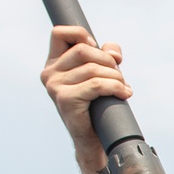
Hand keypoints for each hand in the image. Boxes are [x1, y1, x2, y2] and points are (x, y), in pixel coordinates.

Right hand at [40, 25, 132, 169]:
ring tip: (123, 87)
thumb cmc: (95, 106)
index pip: (60, 33)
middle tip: (119, 75)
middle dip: (108, 60)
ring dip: (115, 76)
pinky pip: (96, 85)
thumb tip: (112, 50)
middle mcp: (49, 74)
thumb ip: (105, 55)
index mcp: (53, 64)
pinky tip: (124, 93)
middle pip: (83, 50)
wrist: (91, 141)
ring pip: (93, 68)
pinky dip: (115, 87)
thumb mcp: (100, 75)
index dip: (83, 36)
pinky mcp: (65, 100)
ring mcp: (55, 87)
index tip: (98, 52)